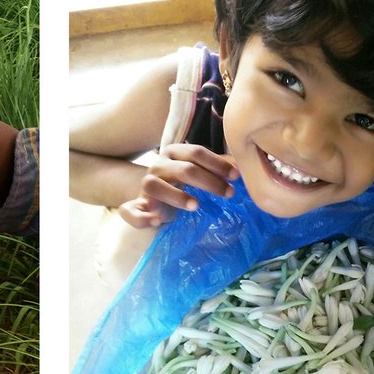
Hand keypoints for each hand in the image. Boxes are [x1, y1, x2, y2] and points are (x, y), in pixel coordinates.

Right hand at [118, 144, 238, 227]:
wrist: (152, 199)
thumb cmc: (181, 184)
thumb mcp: (198, 173)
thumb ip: (216, 168)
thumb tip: (242, 165)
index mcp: (174, 153)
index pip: (195, 152)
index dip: (217, 163)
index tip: (236, 177)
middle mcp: (157, 165)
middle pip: (183, 169)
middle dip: (208, 181)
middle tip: (228, 193)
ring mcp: (144, 186)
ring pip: (154, 185)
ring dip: (176, 195)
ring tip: (196, 206)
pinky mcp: (136, 206)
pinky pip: (130, 210)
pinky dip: (142, 216)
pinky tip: (158, 221)